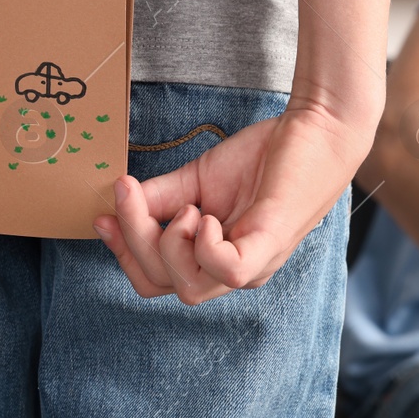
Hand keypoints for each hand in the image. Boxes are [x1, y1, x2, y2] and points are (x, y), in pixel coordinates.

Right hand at [93, 97, 365, 303]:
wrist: (316, 129)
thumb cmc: (266, 156)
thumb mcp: (199, 178)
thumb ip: (160, 196)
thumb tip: (118, 204)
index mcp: (217, 260)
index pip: (157, 281)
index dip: (124, 253)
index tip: (102, 217)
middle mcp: (236, 272)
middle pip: (164, 286)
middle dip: (136, 243)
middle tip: (130, 196)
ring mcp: (255, 264)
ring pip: (189, 288)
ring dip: (170, 243)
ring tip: (188, 205)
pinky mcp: (269, 245)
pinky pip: (226, 270)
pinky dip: (204, 246)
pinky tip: (206, 216)